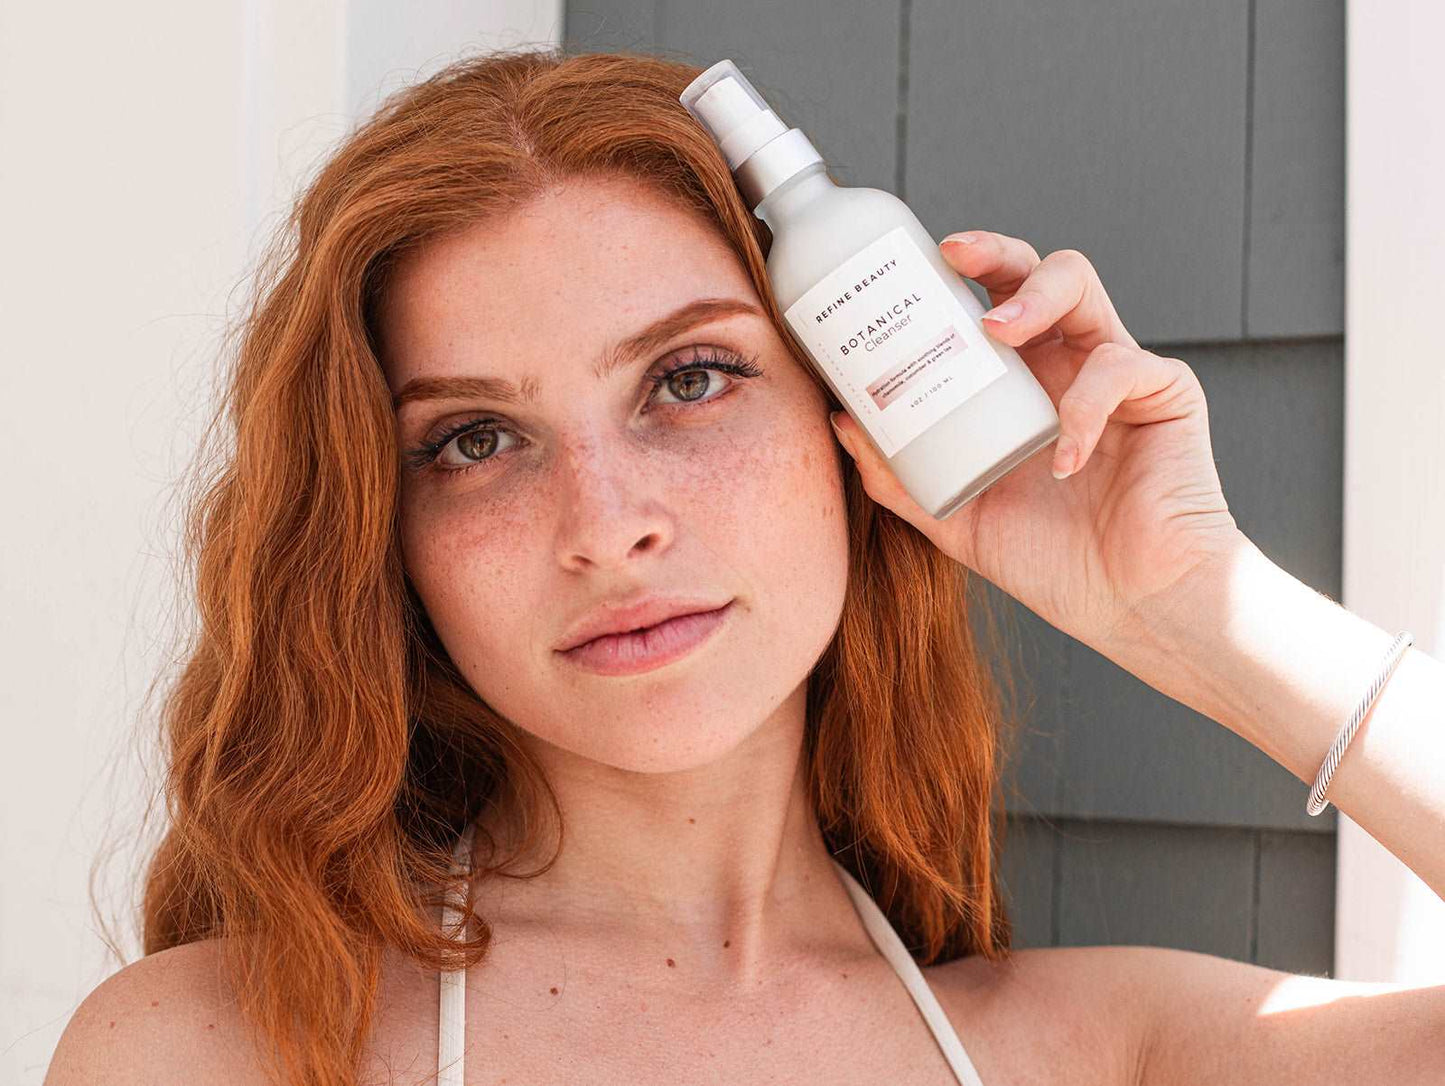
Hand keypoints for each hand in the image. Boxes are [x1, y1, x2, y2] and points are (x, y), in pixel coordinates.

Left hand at [828, 230, 1244, 654]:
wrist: (1132, 607)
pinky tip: (1063, 457)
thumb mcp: (957, 519)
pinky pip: (1125, 368)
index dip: (956, 275)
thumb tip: (841, 421)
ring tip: (998, 330)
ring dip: (1036, 294)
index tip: (913, 266)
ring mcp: (1117, 375)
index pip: (988, 303)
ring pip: (1081, 286)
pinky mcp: (1165, 395)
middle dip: (994, 251)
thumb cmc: (1055, 561)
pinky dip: (1086, 406)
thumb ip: (899, 477)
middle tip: (953, 257)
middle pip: (1033, 271)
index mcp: (1020, 384)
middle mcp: (1066, 365)